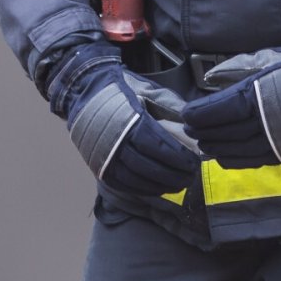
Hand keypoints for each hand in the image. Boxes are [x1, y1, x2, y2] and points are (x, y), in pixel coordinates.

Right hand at [49, 43, 198, 200]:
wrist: (87, 93)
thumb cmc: (125, 91)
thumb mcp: (151, 92)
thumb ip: (172, 108)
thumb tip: (193, 127)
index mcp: (130, 121)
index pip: (157, 145)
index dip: (177, 157)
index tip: (194, 162)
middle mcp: (115, 141)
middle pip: (147, 166)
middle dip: (172, 174)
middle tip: (190, 176)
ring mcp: (104, 156)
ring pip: (135, 179)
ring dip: (159, 185)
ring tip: (178, 185)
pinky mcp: (99, 166)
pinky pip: (122, 184)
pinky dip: (141, 189)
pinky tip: (157, 189)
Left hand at [181, 35, 280, 166]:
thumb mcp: (268, 58)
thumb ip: (237, 68)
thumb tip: (210, 77)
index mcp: (260, 94)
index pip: (220, 109)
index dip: (201, 114)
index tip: (187, 113)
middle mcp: (265, 121)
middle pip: (225, 132)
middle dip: (204, 131)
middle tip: (189, 129)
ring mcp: (276, 140)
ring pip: (237, 150)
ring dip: (216, 147)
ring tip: (202, 143)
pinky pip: (253, 161)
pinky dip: (234, 160)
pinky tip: (222, 156)